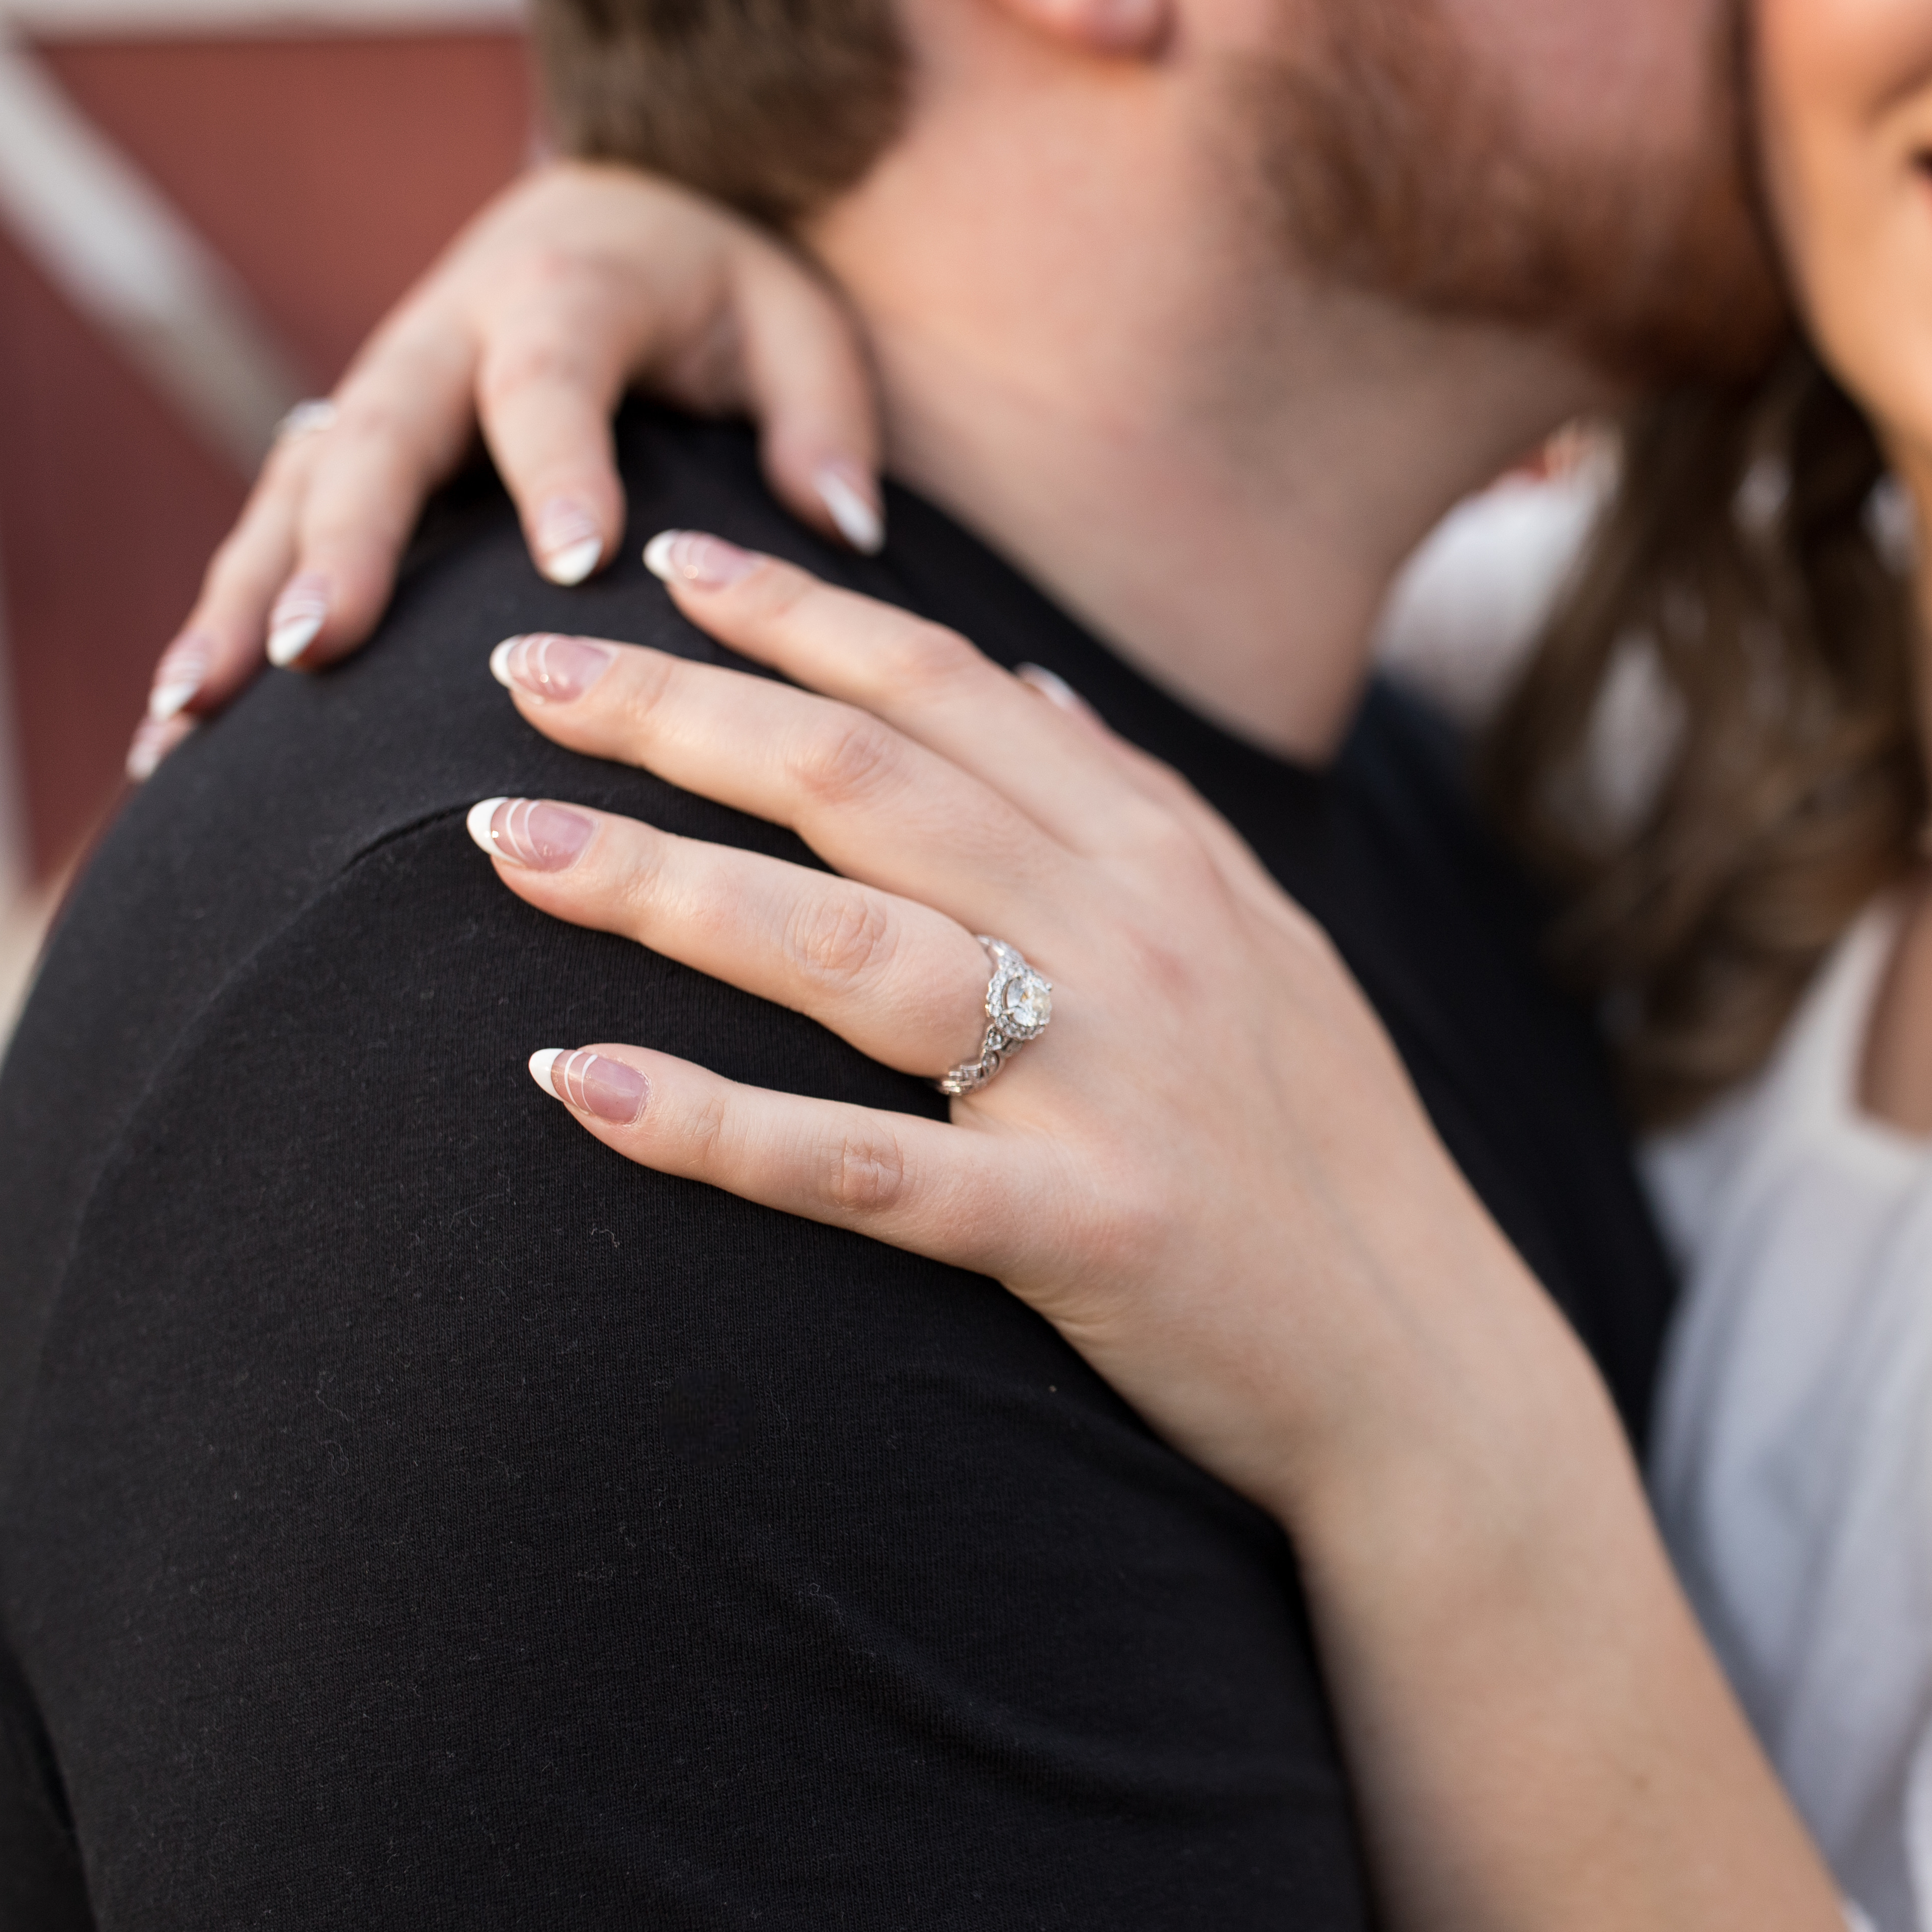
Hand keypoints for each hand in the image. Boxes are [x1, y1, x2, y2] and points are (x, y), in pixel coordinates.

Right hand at [130, 164, 882, 778]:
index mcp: (565, 294)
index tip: (573, 569)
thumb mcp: (796, 319)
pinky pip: (272, 532)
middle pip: (382, 439)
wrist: (621, 211)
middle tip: (316, 649)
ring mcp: (381, 395)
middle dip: (344, 545)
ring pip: (292, 491)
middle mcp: (448, 338)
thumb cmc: (719, 291)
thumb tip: (845, 527)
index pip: (555, 384)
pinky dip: (223, 621)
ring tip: (194, 713)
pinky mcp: (347, 448)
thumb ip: (826, 413)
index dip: (559, 468)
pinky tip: (180, 728)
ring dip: (238, 599)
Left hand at [464, 531, 1564, 1522]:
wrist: (1426, 1368)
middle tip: (516, 675)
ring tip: (505, 844)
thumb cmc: (1328, 1155)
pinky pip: (861, 1169)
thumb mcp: (1265, 941)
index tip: (665, 563)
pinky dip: (713, 1126)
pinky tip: (577, 1089)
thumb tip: (1029, 690)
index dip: (795, 615)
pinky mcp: (1078, 1230)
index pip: (948, 690)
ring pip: (840, 944)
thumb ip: (1143, 809)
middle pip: (859, 781)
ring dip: (657, 882)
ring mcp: (1103, 1083)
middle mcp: (1130, 939)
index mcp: (1165, 860)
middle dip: (674, 711)